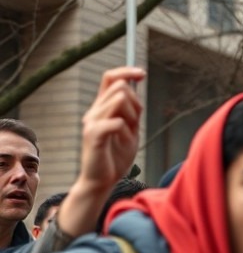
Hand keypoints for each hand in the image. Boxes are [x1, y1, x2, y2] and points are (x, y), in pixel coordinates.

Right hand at [79, 66, 144, 192]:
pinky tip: (124, 141)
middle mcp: (94, 111)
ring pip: (120, 100)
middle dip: (136, 104)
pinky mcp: (94, 135)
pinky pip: (117, 121)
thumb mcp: (129, 130)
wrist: (101, 181)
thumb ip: (132, 111)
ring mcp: (92, 122)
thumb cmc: (116, 156)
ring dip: (133, 117)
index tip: (142, 73)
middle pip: (121, 87)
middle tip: (135, 125)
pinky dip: (126, 130)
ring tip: (128, 135)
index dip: (126, 71)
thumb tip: (135, 89)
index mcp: (102, 108)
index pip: (110, 77)